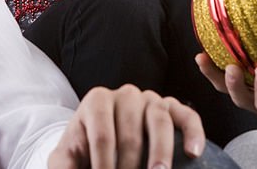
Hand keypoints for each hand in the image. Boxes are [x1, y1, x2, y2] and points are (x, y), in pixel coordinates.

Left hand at [49, 85, 204, 168]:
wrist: (100, 141)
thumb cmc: (83, 151)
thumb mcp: (66, 158)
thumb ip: (62, 167)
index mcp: (97, 101)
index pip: (103, 136)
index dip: (104, 166)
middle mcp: (125, 94)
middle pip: (131, 133)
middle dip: (130, 166)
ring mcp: (150, 98)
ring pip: (159, 120)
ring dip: (160, 152)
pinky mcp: (171, 107)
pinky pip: (186, 115)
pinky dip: (193, 132)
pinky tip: (194, 153)